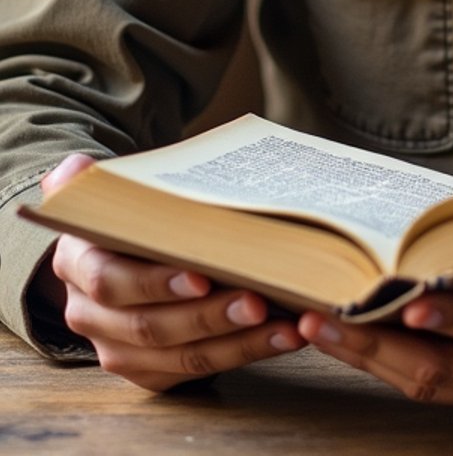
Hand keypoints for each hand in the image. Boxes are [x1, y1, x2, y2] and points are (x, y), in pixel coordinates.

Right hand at [36, 153, 304, 391]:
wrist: (119, 248)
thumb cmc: (130, 214)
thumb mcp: (110, 193)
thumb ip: (93, 182)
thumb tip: (76, 170)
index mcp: (78, 266)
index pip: (113, 282)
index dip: (156, 283)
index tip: (202, 276)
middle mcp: (90, 317)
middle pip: (152, 327)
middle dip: (210, 317)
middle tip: (259, 300)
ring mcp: (118, 351)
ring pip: (182, 357)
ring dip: (239, 343)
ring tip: (286, 325)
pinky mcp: (151, 372)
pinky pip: (200, 371)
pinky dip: (246, 354)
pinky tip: (284, 336)